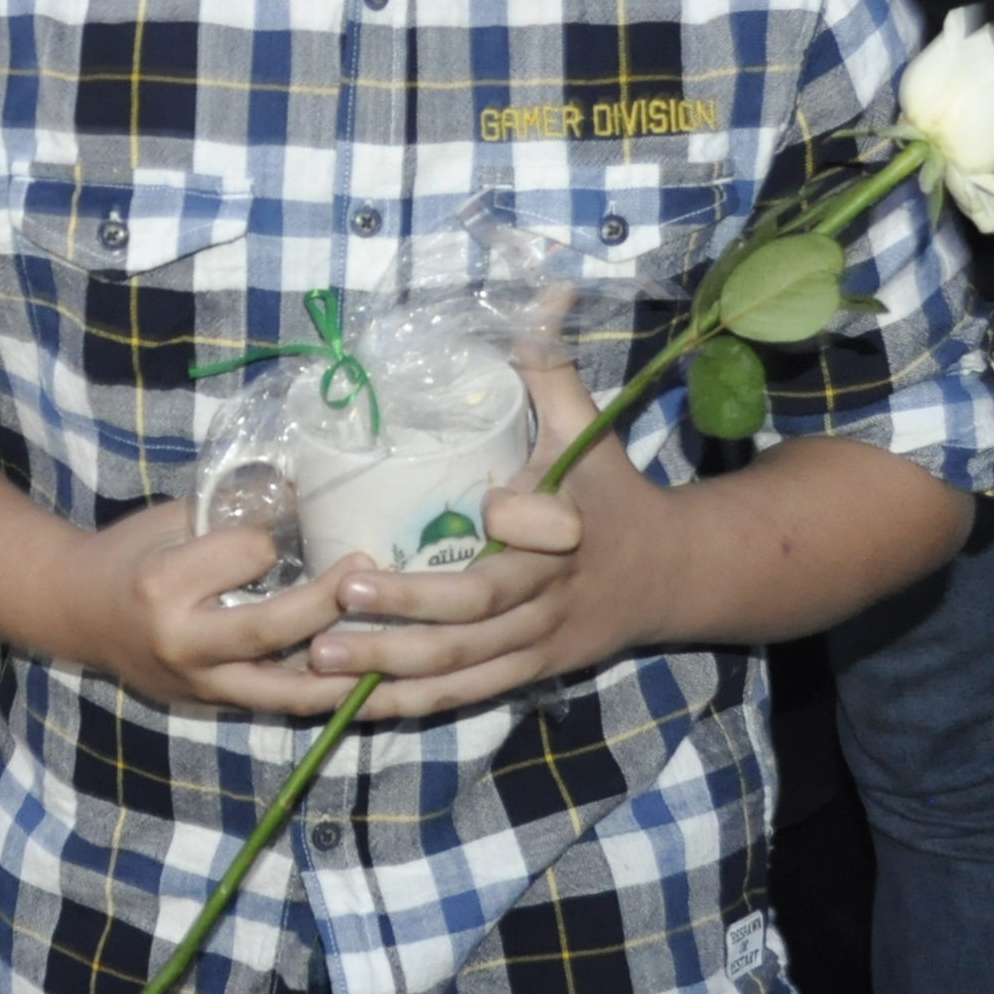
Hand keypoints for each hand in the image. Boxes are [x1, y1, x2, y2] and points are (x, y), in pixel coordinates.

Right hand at [47, 503, 364, 717]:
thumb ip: (230, 514)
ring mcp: (198, 684)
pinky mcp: (211, 707)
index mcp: (162, 584)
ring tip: (393, 645)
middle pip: (269, 629)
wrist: (75, 614)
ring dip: (344, 671)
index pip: (241, 559)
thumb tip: (307, 493)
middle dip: (327, 602)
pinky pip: (279, 705)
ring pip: (284, 688)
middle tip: (372, 570)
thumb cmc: (127, 554)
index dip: (272, 540)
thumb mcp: (168, 518)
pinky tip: (367, 681)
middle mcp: (180, 642)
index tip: (292, 524)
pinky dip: (325, 694)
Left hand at [308, 352, 684, 714]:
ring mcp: (534, 643)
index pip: (534, 525)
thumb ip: (551, 364)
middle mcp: (548, 593)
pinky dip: (408, 704)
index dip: (512, 517)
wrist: (672, 576)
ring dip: (389, 666)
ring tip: (321, 657)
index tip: (485, 504)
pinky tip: (351, 703)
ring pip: (460, 664)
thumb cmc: (610, 489)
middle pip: (477, 608)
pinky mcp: (523, 675)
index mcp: (565, 526)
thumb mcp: (588, 427)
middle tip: (339, 592)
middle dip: (408, 606)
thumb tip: (544, 289)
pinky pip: (461, 695)